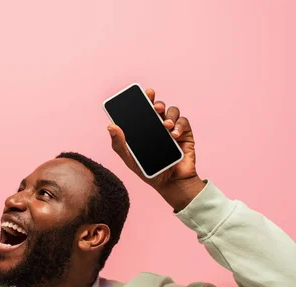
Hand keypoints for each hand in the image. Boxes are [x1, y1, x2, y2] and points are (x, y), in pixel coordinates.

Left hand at [107, 88, 205, 209]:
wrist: (170, 184)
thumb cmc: (149, 171)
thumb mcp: (130, 160)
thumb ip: (119, 144)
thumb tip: (110, 126)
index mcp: (143, 128)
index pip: (142, 109)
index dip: (142, 99)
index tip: (142, 93)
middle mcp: (157, 125)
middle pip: (157, 106)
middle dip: (156, 102)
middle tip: (154, 107)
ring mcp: (171, 128)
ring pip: (172, 111)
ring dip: (169, 115)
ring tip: (165, 125)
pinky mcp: (184, 134)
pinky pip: (183, 122)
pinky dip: (179, 125)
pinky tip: (174, 134)